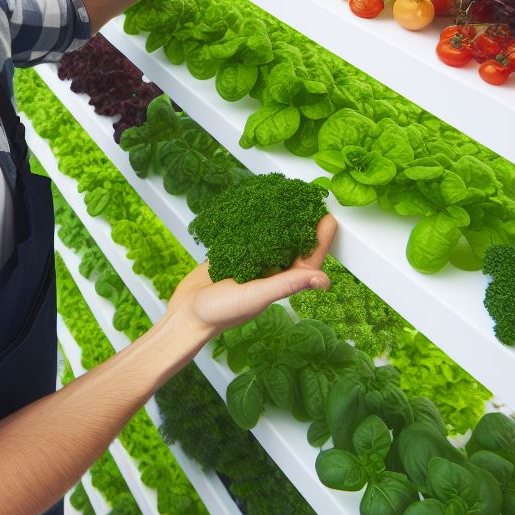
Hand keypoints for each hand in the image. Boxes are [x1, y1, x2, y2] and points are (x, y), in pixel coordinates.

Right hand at [165, 213, 336, 346]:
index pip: (307, 260)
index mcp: (278, 284)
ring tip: (291, 201)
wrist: (185, 313)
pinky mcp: (232, 255)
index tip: (329, 217)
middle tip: (312, 202)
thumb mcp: (255, 296)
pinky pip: (248, 236)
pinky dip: (254, 223)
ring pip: (271, 240)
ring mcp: (250, 263)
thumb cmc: (219, 312)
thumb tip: (324, 280)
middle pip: (293, 246)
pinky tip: (257, 208)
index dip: (320, 240)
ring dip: (281, 223)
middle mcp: (268, 273)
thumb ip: (286, 285)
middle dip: (304, 226)